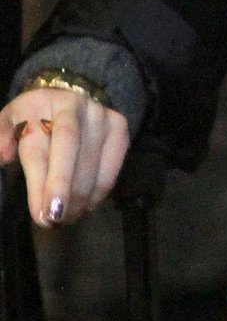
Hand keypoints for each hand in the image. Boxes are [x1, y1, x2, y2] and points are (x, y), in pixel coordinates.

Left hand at [0, 86, 128, 225]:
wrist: (67, 98)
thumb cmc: (33, 118)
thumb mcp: (10, 122)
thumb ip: (2, 136)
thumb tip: (3, 155)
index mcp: (45, 104)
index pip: (47, 145)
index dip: (47, 181)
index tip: (42, 213)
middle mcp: (78, 106)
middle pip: (73, 157)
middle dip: (64, 194)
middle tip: (54, 221)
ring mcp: (102, 117)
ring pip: (94, 169)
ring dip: (79, 201)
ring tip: (65, 218)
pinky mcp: (120, 129)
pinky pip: (111, 172)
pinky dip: (97, 195)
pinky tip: (82, 206)